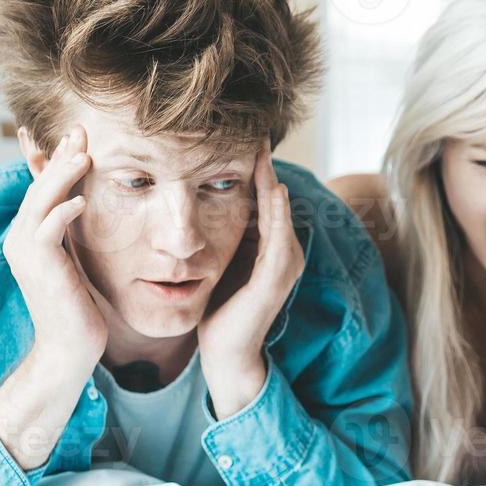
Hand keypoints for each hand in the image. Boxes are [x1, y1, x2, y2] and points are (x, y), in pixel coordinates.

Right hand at [3, 124, 107, 374]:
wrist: (69, 346)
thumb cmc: (76, 305)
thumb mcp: (73, 259)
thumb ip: (71, 233)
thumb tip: (81, 205)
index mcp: (28, 235)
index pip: (41, 189)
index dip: (56, 161)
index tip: (77, 138)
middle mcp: (20, 239)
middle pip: (39, 188)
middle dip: (60, 158)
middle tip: (80, 132)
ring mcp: (25, 251)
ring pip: (41, 202)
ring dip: (62, 176)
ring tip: (84, 154)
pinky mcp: (38, 265)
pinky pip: (47, 230)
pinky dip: (63, 211)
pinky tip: (82, 200)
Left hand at [198, 143, 304, 418]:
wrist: (225, 353)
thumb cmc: (219, 309)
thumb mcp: (219, 262)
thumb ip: (221, 234)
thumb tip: (200, 201)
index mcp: (270, 247)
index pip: (265, 199)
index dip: (256, 170)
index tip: (240, 137)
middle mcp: (285, 252)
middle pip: (276, 199)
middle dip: (266, 167)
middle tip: (256, 132)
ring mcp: (284, 265)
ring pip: (280, 213)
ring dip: (273, 181)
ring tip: (263, 151)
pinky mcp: (276, 279)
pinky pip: (277, 237)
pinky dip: (274, 212)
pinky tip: (270, 189)